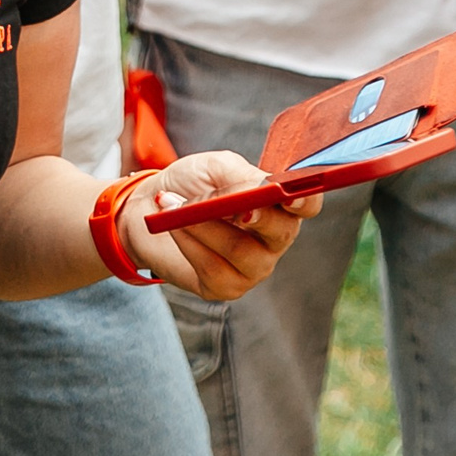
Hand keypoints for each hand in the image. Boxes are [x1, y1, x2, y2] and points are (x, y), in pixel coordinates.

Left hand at [117, 150, 316, 299]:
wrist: (149, 209)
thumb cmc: (190, 185)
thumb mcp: (214, 167)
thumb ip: (240, 175)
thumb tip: (260, 190)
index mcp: (277, 205)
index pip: (307, 206)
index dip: (306, 202)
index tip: (292, 196)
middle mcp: (272, 240)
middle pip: (281, 233)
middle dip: (258, 217)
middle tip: (239, 208)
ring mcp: (253, 268)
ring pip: (240, 251)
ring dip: (203, 224)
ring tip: (175, 205)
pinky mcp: (226, 288)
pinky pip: (213, 268)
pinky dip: (189, 242)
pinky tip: (173, 226)